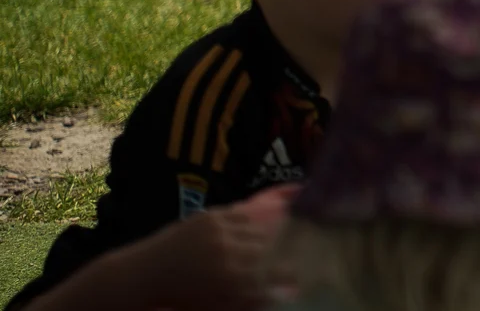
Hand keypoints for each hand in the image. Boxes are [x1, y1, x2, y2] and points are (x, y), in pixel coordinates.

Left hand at [154, 185, 298, 309]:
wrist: (145, 276)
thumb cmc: (181, 297)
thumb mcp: (215, 305)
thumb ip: (248, 299)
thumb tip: (280, 293)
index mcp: (232, 279)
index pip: (273, 271)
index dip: (290, 270)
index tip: (298, 272)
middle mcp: (229, 252)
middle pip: (269, 248)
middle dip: (280, 252)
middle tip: (288, 253)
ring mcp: (220, 231)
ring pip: (258, 229)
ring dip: (268, 235)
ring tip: (274, 238)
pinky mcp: (210, 216)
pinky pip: (242, 213)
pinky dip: (251, 219)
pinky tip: (257, 222)